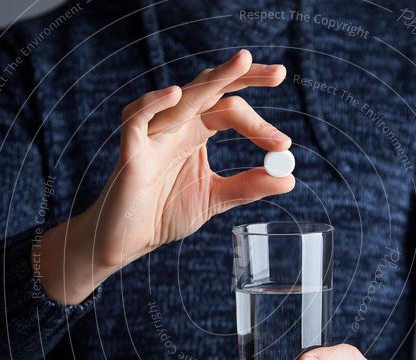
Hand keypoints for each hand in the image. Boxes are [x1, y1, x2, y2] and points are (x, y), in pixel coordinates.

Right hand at [38, 49, 294, 303]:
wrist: (126, 241)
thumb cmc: (163, 214)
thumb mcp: (214, 199)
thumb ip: (248, 187)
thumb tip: (289, 179)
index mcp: (197, 133)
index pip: (231, 109)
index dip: (260, 124)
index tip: (284, 147)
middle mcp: (177, 126)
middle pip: (211, 88)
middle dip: (243, 76)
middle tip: (279, 73)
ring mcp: (153, 135)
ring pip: (183, 97)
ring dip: (213, 79)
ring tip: (242, 62)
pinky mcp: (130, 151)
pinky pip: (137, 119)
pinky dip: (153, 104)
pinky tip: (176, 94)